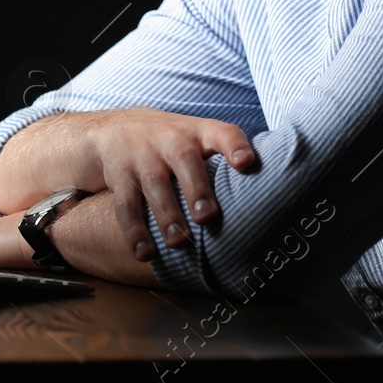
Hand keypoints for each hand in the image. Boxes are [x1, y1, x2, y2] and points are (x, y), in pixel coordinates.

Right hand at [81, 108, 254, 260]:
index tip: (246, 162)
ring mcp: (142, 155)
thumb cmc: (170, 142)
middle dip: (196, 189)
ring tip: (178, 242)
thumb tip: (270, 196)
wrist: (112, 130)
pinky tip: (145, 252)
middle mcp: (170, 139)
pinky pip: (126, 204)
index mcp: (198, 131)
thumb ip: (225, 159)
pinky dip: (134, 231)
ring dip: (167, 215)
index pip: (222, 132)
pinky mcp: (119, 175)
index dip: (234, 145)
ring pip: (154, 185)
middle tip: (207, 217)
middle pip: (185, 160)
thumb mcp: (196, 137)